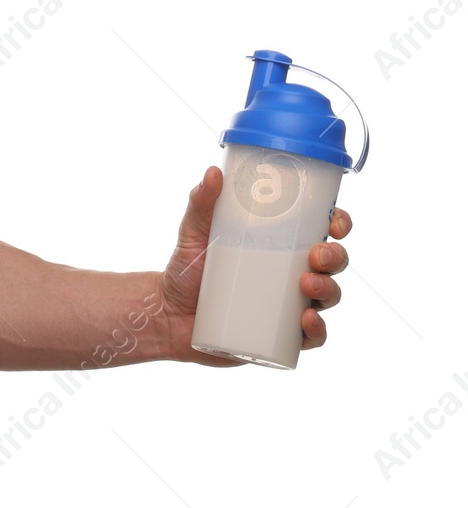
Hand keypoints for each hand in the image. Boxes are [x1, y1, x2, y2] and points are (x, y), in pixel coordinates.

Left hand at [155, 165, 352, 364]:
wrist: (169, 315)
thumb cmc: (186, 270)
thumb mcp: (193, 232)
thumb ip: (201, 202)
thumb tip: (213, 172)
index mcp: (281, 244)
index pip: (321, 229)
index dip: (338, 223)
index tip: (334, 224)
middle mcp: (292, 273)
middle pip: (333, 262)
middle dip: (335, 257)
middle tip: (317, 256)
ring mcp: (290, 305)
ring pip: (329, 296)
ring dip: (329, 289)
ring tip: (306, 284)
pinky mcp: (283, 335)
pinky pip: (313, 336)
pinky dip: (318, 330)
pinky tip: (307, 320)